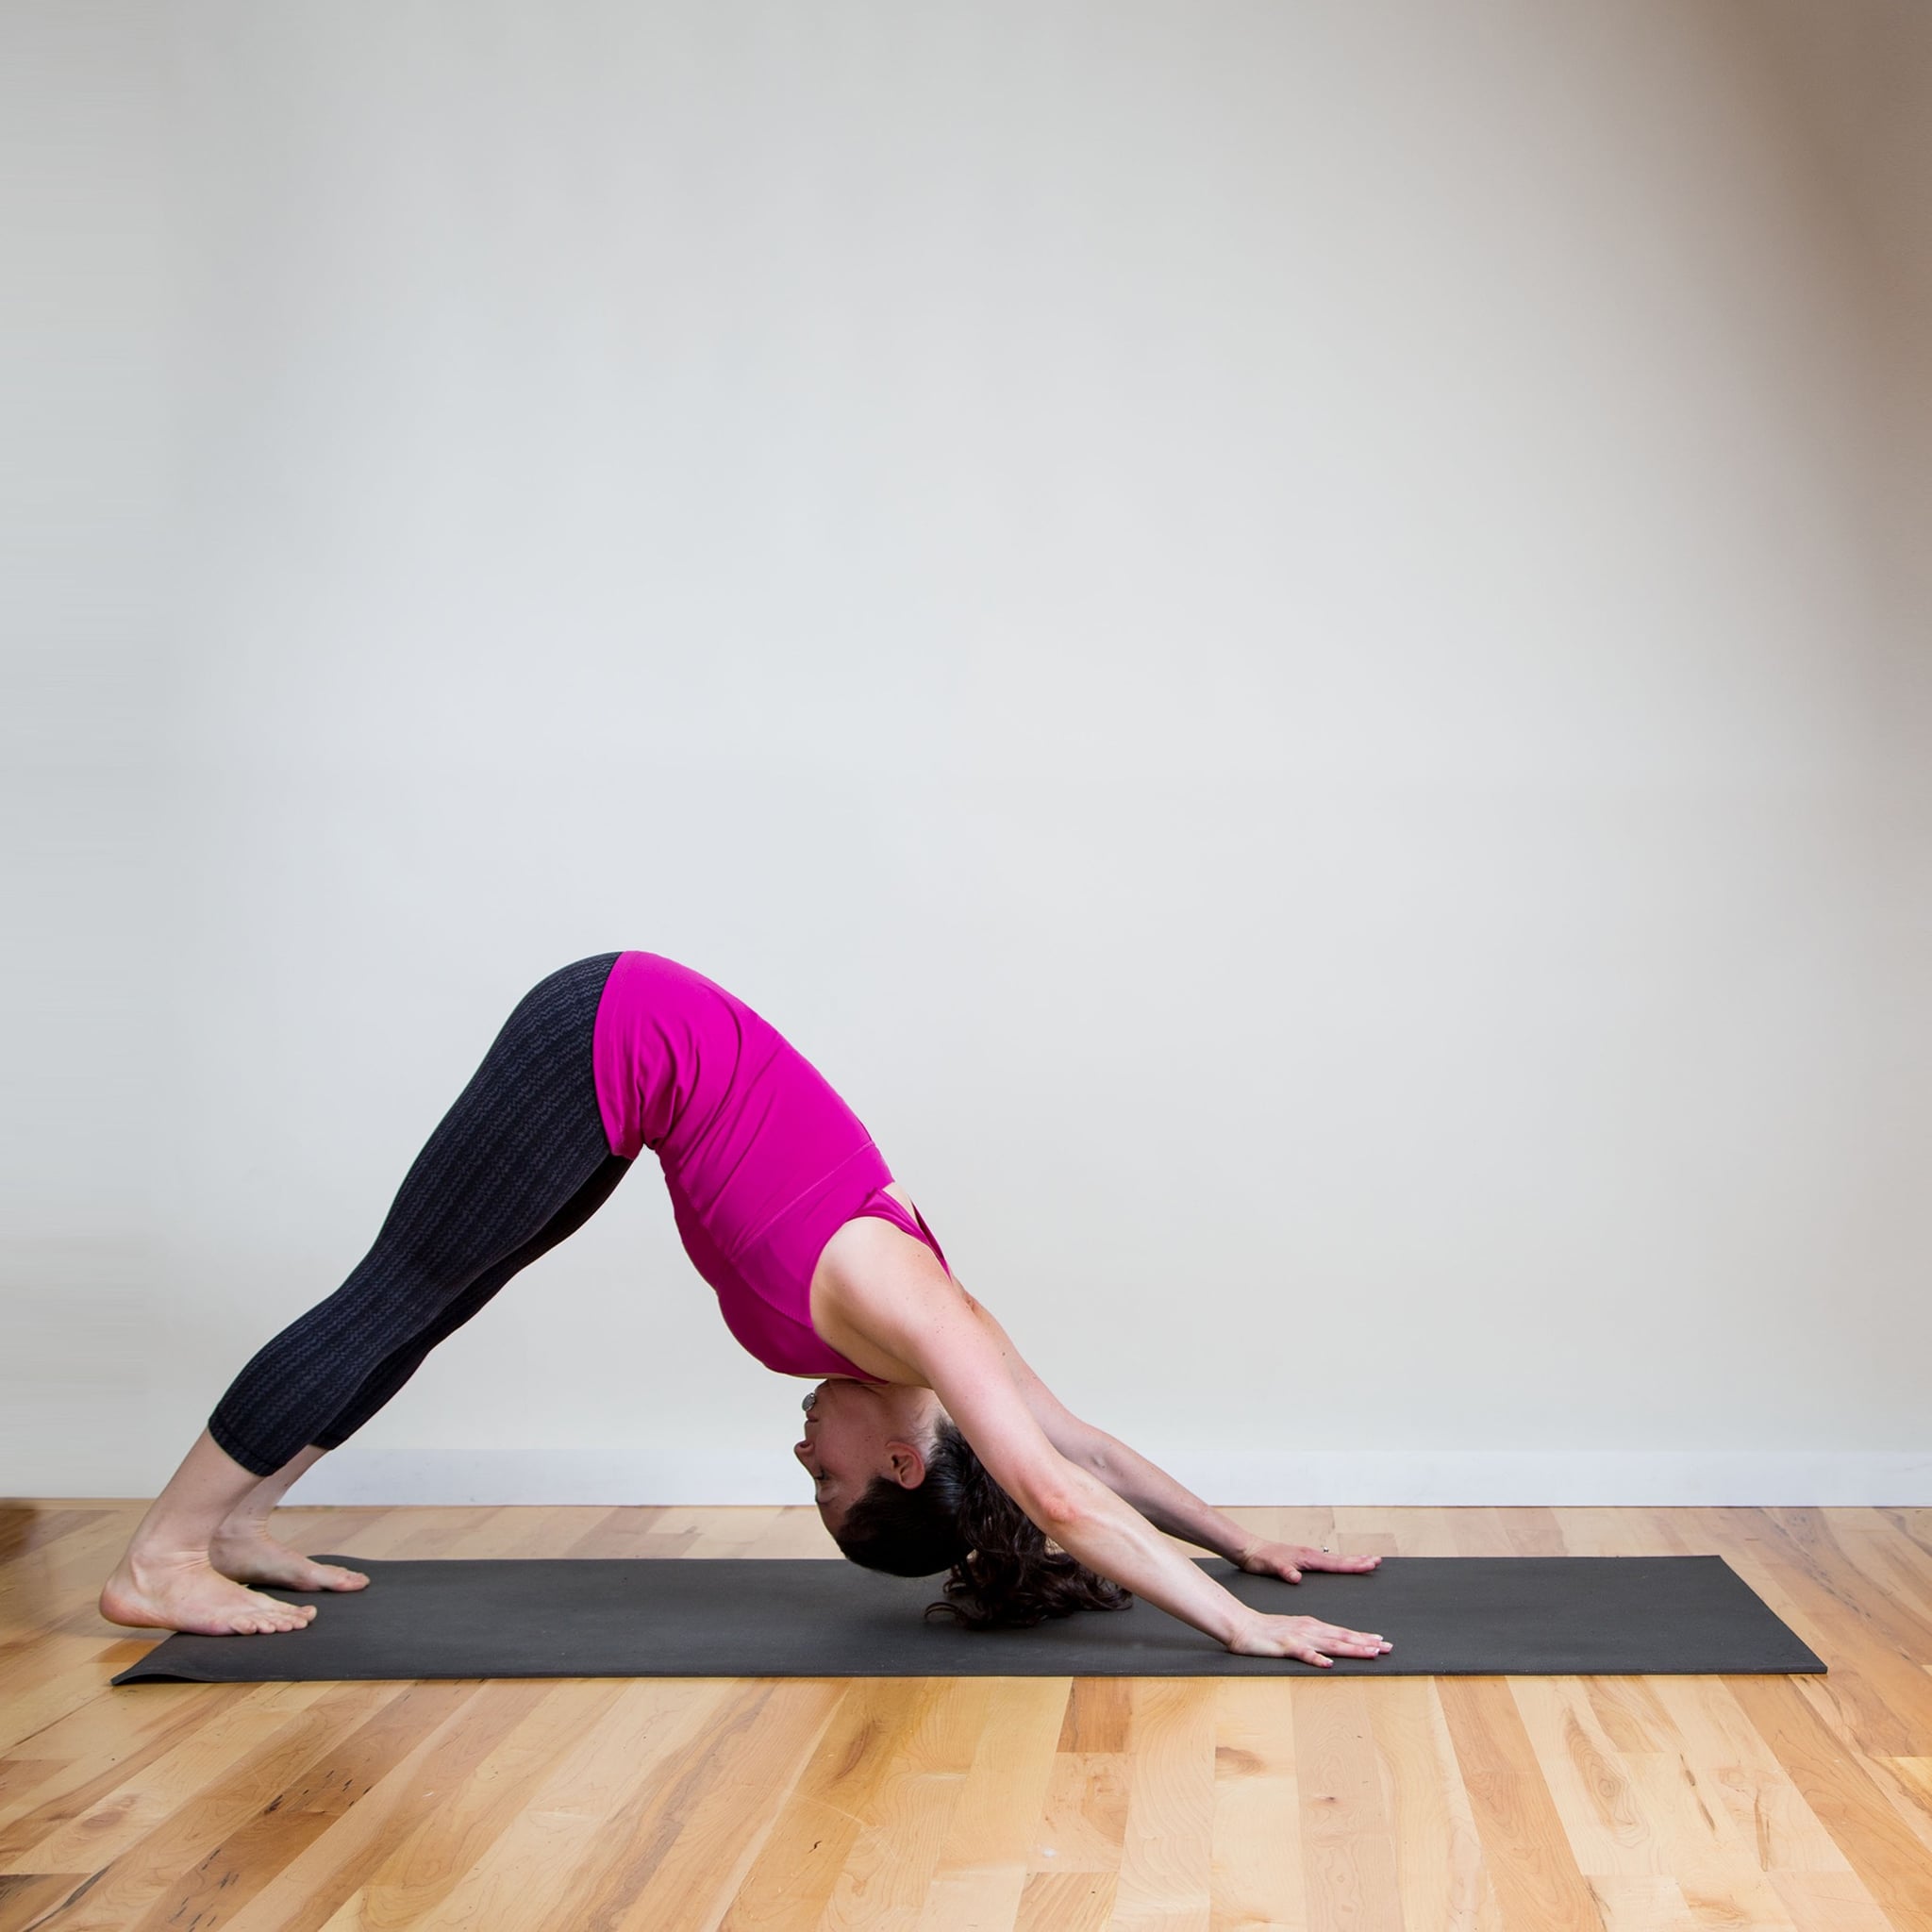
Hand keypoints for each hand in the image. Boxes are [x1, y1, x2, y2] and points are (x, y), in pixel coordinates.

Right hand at [1226, 1611, 1392, 1666]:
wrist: (1241, 1625)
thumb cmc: (1266, 1631)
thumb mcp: (1294, 1632)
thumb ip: (1312, 1639)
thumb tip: (1329, 1650)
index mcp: (1312, 1626)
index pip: (1342, 1633)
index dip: (1363, 1638)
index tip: (1382, 1642)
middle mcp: (1309, 1628)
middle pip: (1342, 1637)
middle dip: (1366, 1643)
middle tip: (1388, 1648)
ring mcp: (1298, 1637)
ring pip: (1329, 1644)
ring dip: (1351, 1649)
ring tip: (1370, 1653)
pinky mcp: (1284, 1645)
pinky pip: (1302, 1653)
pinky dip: (1316, 1658)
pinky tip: (1327, 1664)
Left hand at [1234, 1538, 1382, 1583]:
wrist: (1250, 1550)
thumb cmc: (1260, 1559)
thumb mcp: (1271, 1567)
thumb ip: (1284, 1571)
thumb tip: (1296, 1577)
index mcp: (1307, 1558)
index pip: (1335, 1563)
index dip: (1354, 1565)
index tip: (1370, 1564)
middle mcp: (1310, 1555)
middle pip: (1340, 1559)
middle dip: (1359, 1560)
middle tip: (1378, 1560)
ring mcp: (1308, 1556)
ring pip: (1335, 1559)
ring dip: (1352, 1560)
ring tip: (1367, 1560)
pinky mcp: (1303, 1559)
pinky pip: (1327, 1562)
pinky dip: (1339, 1563)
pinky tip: (1342, 1566)